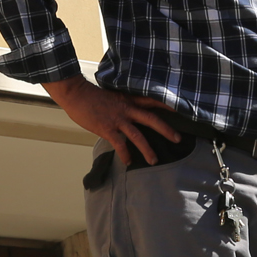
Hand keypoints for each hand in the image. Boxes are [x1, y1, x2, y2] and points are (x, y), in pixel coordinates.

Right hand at [44, 77, 182, 166]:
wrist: (77, 94)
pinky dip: (125, 155)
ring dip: (147, 149)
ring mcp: (118, 119)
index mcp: (129, 99)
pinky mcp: (107, 129)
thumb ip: (123, 105)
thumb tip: (130, 114)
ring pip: (138, 136)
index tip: (179, 110)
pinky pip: (120, 145)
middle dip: (166, 130)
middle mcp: (127, 109)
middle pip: (151, 119)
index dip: (166, 105)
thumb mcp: (113, 96)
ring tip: (154, 160)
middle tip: (178, 139)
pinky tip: (128, 161)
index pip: (152, 101)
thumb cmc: (92, 95)